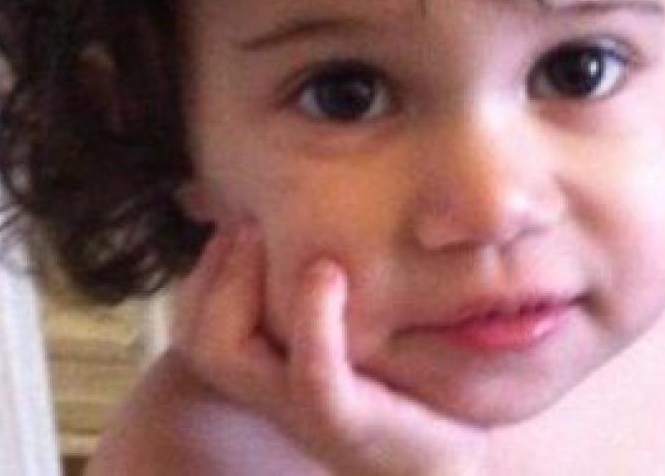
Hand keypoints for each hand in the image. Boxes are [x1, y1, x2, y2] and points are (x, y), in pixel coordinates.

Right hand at [172, 224, 489, 475]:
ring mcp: (306, 415)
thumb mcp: (376, 324)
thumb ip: (338, 286)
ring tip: (266, 236)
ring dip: (237, 286)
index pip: (200, 327)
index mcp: (274, 374)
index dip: (205, 274)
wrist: (464, 453)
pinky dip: (310, 320)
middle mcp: (277, 398)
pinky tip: (327, 272)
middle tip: (248, 223)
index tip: (236, 221)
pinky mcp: (350, 426)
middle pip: (200, 337)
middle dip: (211, 273)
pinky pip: (310, 374)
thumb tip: (310, 213)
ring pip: (224, 354)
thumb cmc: (423, 383)